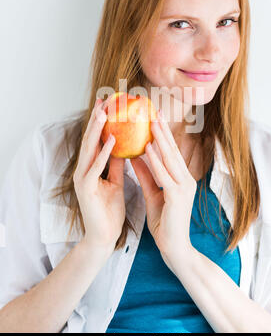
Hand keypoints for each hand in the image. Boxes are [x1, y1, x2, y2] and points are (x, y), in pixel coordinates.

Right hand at [73, 98, 125, 249]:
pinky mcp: (85, 189)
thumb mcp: (115, 182)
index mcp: (90, 168)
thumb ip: (116, 165)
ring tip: (105, 111)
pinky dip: (103, 152)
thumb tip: (124, 147)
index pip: (96, 140)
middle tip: (104, 99)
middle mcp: (83, 170)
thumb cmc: (109, 210)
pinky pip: (95, 167)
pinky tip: (111, 139)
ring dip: (97, 129)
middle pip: (90, 139)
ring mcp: (82, 178)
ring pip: (89, 149)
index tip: (109, 104)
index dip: (101, 121)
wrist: (104, 237)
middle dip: (97, 119)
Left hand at [130, 110, 195, 261]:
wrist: (174, 248)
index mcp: (181, 179)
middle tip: (152, 111)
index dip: (162, 134)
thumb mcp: (153, 194)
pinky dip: (155, 160)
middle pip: (172, 150)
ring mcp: (184, 187)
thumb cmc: (164, 223)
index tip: (152, 118)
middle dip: (162, 130)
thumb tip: (136, 156)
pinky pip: (164, 174)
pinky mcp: (178, 196)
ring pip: (170, 158)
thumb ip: (146, 175)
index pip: (171, 152)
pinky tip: (147, 147)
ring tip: (150, 121)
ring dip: (159, 138)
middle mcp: (186, 179)